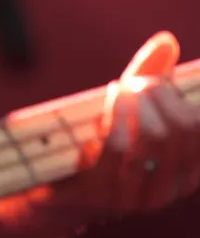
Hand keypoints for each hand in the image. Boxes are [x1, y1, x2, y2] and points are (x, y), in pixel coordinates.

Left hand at [75, 32, 199, 214]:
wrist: (51, 187)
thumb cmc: (100, 141)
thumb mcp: (129, 107)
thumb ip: (151, 75)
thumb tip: (167, 40)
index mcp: (184, 173)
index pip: (199, 130)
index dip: (180, 100)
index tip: (155, 84)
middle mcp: (166, 190)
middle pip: (178, 131)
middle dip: (155, 97)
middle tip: (134, 84)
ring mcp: (133, 197)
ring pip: (147, 140)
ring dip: (130, 106)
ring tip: (118, 90)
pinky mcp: (99, 195)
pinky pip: (115, 151)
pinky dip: (112, 120)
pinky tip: (103, 110)